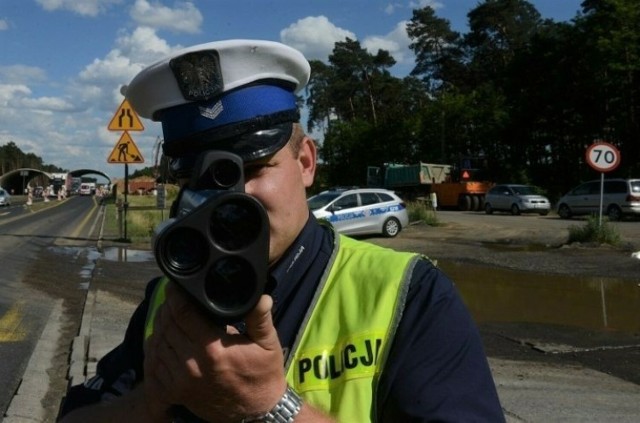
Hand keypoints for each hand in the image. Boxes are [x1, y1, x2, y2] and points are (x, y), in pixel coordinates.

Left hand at [144, 282, 286, 421]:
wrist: (255, 412)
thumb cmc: (262, 374)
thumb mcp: (267, 344)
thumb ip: (259, 318)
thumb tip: (260, 297)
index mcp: (213, 349)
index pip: (182, 314)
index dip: (176, 296)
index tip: (176, 285)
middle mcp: (192, 365)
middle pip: (167, 325)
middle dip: (168, 308)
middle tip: (175, 298)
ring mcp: (180, 381)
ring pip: (158, 343)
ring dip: (161, 326)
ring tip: (171, 315)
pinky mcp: (174, 392)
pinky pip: (155, 364)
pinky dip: (156, 348)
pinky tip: (165, 338)